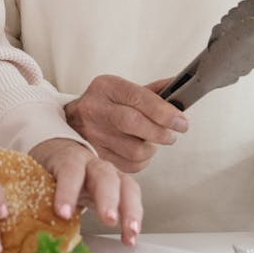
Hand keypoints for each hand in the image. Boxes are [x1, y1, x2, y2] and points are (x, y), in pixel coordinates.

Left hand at [29, 137, 142, 246]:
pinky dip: (134, 218)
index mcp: (68, 159)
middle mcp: (92, 163)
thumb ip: (30, 196)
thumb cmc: (47, 173)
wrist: (60, 156)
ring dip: (130, 210)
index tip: (62, 213)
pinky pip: (132, 197)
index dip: (67, 190)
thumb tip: (8, 224)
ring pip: (126, 185)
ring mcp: (110, 173)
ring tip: (129, 234)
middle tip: (107, 220)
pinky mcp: (121, 186)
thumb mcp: (37, 179)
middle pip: (104, 175)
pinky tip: (130, 238)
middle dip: (107, 198)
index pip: (69, 170)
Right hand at [64, 74, 188, 172]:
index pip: (139, 98)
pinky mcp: (94, 157)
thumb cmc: (106, 105)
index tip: (181, 122)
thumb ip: (152, 92)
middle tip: (171, 134)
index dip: (164, 112)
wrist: (71, 121)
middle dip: (160, 132)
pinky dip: (141, 161)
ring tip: (149, 141)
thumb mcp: (123, 90)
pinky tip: (137, 151)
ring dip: (151, 148)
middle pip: (134, 123)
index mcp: (106, 87)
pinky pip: (129, 166)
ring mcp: (90, 135)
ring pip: (135, 150)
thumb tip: (181, 89)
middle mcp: (94, 108)